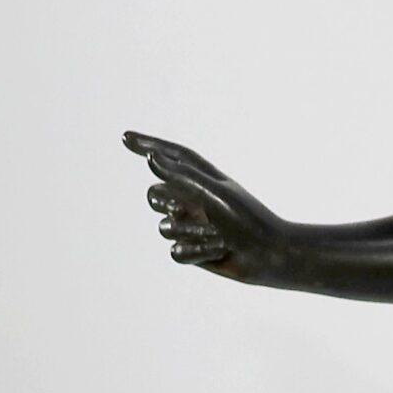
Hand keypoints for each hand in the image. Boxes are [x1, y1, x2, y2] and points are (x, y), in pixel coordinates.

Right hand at [122, 131, 285, 281]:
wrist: (268, 256)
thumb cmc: (248, 220)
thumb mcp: (214, 192)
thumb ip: (181, 175)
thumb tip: (152, 157)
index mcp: (202, 179)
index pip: (170, 156)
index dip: (147, 145)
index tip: (125, 137)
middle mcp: (192, 200)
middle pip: (155, 195)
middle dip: (169, 203)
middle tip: (196, 210)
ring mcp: (190, 225)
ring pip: (164, 227)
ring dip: (191, 233)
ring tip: (218, 236)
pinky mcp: (191, 250)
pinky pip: (176, 251)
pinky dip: (196, 253)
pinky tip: (217, 252)